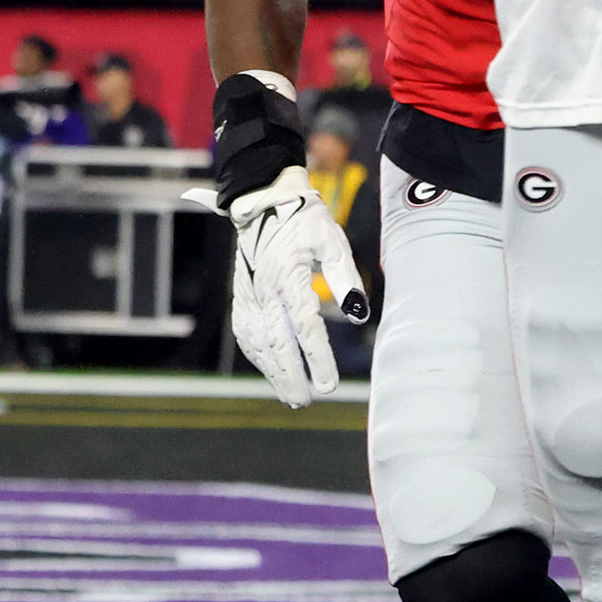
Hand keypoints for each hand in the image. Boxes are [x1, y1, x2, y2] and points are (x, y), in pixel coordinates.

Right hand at [225, 164, 365, 406]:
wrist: (265, 200)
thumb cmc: (305, 219)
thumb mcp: (331, 240)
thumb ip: (344, 276)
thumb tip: (358, 314)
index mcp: (288, 277)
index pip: (305, 327)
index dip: (318, 359)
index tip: (328, 384)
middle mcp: (264, 290)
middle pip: (277, 342)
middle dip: (292, 376)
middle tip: (307, 401)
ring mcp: (249, 294)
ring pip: (258, 342)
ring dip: (274, 372)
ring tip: (292, 396)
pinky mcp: (242, 295)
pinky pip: (246, 331)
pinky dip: (258, 355)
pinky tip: (271, 370)